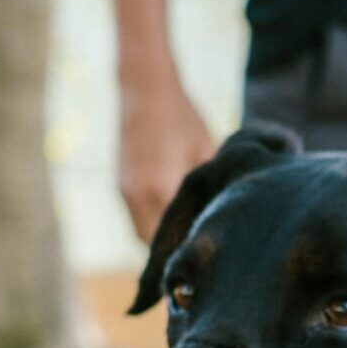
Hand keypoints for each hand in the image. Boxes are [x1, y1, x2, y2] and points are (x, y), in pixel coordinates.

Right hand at [118, 76, 215, 243]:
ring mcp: (125, 192)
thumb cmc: (183, 117)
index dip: (192, 251)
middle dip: (176, 252)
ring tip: (189, 242)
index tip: (213, 259)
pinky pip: (137, 220)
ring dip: (162, 242)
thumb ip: (211, 188)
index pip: (175, 239)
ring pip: (142, 235)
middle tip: (203, 255)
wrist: (144, 88)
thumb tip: (225, 217)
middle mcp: (138, 195)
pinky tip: (176, 222)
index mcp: (160, 187)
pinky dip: (153, 227)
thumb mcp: (206, 152)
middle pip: (155, 245)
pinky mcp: (121, 186)